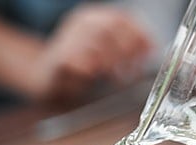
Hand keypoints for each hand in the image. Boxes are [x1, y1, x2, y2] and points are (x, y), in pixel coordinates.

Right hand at [31, 4, 152, 102]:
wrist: (44, 75)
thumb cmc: (79, 64)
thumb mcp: (105, 52)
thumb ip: (127, 47)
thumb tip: (152, 47)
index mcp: (93, 17)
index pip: (122, 18)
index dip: (140, 34)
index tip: (151, 51)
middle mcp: (80, 23)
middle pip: (111, 29)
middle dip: (128, 50)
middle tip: (134, 69)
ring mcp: (67, 38)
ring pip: (96, 44)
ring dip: (112, 62)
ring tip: (118, 77)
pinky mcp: (57, 59)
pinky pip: (78, 61)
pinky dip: (90, 69)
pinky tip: (94, 76)